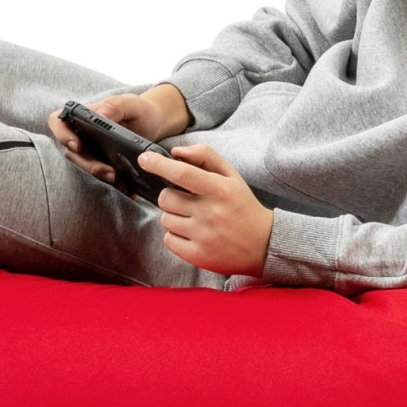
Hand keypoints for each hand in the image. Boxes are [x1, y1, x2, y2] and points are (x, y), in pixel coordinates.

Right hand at [47, 84, 187, 185]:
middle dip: (89, 164)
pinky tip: (126, 186)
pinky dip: (111, 181)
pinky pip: (101, 173)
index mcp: (82, 115)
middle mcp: (81, 134)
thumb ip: (115, 105)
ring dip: (99, 174)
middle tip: (110, 172)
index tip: (78, 146)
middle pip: (72, 152)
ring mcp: (90, 149)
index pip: (58, 122)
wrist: (154, 122)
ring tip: (119, 180)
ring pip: (85, 165)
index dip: (62, 135)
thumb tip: (100, 116)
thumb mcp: (130, 103)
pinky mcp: (102, 162)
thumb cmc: (138, 109)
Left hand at [139, 144, 273, 277]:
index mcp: (221, 189)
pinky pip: (168, 239)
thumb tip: (176, 152)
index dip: (159, 164)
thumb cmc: (242, 205)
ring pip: (165, 219)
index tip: (144, 159)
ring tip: (194, 219)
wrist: (262, 243)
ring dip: (174, 216)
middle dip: (170, 196)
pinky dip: (176, 235)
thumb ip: (205, 157)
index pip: (182, 173)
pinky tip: (193, 233)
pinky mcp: (197, 254)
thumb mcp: (232, 176)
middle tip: (188, 200)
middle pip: (166, 198)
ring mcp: (203, 235)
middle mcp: (211, 212)